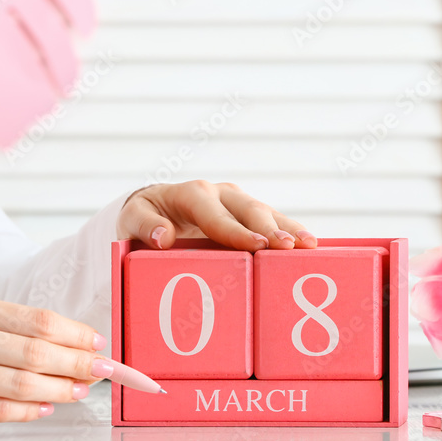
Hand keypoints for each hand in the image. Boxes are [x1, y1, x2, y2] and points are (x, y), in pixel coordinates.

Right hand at [0, 295, 113, 434]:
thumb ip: (16, 328)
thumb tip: (74, 345)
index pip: (38, 321)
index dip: (75, 333)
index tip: (98, 342)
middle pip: (35, 353)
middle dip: (77, 363)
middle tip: (102, 370)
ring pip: (21, 384)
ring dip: (59, 389)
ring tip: (80, 390)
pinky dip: (29, 410)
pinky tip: (47, 406)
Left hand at [117, 181, 317, 251]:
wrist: (154, 208)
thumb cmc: (144, 216)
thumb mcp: (132, 218)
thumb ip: (142, 224)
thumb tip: (161, 237)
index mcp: (192, 194)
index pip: (216, 214)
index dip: (236, 230)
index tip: (255, 244)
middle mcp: (220, 193)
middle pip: (249, 210)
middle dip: (269, 228)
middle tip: (287, 247)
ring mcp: (238, 202)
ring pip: (267, 212)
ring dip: (289, 228)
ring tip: (309, 245)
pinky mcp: (249, 214)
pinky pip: (273, 221)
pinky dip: (291, 231)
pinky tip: (309, 246)